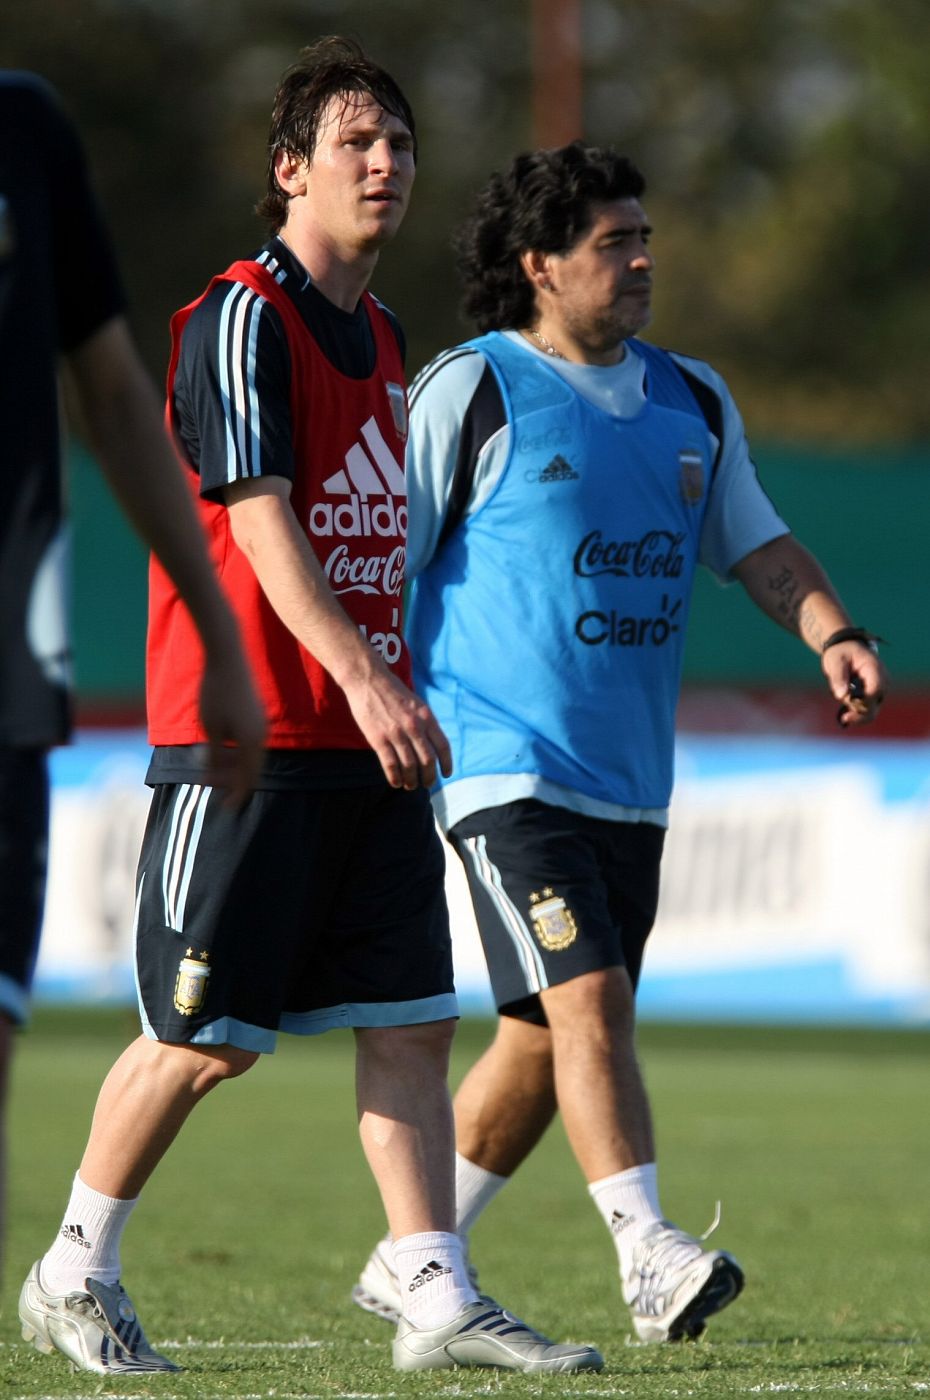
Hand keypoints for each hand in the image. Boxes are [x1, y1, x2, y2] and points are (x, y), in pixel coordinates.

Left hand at [198, 651, 265, 803]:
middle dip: (232, 782)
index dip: (236, 796)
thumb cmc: (215, 693)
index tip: (224, 809)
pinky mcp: (256, 715)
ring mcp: (261, 725)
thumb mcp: (210, 729)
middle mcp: (261, 736)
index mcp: (252, 743)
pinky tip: (220, 751)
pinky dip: (236, 753)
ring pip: (250, 756)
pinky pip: (249, 743)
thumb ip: (214, 756)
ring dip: (232, 767)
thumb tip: (213, 776)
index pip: (248, 779)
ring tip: (211, 771)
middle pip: (251, 770)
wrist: (227, 657)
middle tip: (212, 790)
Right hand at [342, 665, 452, 789]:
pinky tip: (396, 783)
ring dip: (412, 781)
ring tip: (410, 786)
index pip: (443, 746)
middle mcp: (414, 727)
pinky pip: (390, 765)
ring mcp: (396, 734)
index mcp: (426, 717)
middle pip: (428, 760)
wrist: (368, 680)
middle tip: (427, 784)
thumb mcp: (417, 703)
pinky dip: (395, 777)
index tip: (446, 774)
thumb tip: (433, 744)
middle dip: (429, 776)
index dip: (446, 763)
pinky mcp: (378, 739)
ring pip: (409, 766)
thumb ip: (425, 722)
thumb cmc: (393, 692)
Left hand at [822, 642, 885, 727]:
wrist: (846, 650)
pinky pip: (867, 712)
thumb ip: (838, 677)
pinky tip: (844, 716)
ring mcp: (879, 691)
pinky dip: (856, 715)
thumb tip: (841, 696)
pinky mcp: (873, 698)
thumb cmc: (841, 653)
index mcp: (875, 669)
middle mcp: (882, 682)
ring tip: (842, 708)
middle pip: (874, 706)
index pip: (874, 690)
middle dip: (856, 711)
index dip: (861, 700)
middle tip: (842, 714)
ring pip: (870, 712)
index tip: (845, 701)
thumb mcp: (835, 660)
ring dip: (854, 713)